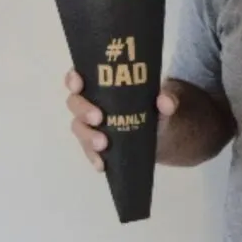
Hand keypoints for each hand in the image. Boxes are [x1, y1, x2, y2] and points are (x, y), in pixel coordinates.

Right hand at [64, 69, 179, 170]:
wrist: (161, 134)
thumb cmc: (154, 106)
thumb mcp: (164, 100)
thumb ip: (167, 98)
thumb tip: (165, 102)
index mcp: (101, 84)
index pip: (79, 76)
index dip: (73, 78)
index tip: (78, 83)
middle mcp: (90, 102)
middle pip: (75, 103)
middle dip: (83, 110)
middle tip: (98, 118)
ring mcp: (91, 126)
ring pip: (79, 128)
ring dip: (88, 136)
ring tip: (103, 144)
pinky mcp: (96, 146)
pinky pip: (89, 152)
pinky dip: (94, 158)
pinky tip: (102, 164)